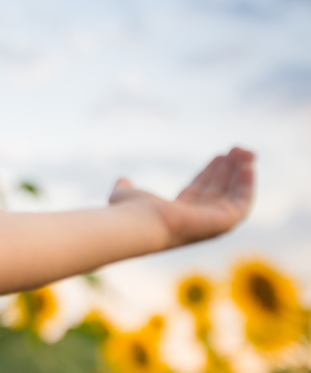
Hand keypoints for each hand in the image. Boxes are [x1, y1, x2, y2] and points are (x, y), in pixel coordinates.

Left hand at [108, 147, 254, 249]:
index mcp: (178, 214)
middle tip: (238, 149)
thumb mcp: (124, 194)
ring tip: (247, 151)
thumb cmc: (130, 211)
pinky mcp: (224, 222)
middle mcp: (197, 220)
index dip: (211, 172)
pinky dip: (248, 184)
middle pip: (219, 190)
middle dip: (229, 169)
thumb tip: (123, 179)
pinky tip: (249, 166)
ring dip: (242, 172)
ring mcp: (212, 223)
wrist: (140, 223)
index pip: (200, 190)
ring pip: (233, 194)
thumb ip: (125, 188)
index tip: (220, 155)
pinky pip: (243, 201)